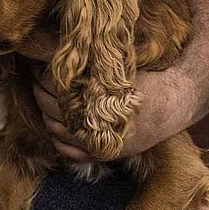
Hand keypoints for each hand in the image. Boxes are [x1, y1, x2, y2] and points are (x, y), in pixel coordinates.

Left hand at [30, 64, 187, 160]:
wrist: (172, 103)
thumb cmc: (146, 79)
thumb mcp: (117, 67)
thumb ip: (90, 65)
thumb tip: (62, 55)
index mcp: (97, 96)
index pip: (57, 85)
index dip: (43, 75)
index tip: (38, 67)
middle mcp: (96, 121)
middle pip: (52, 107)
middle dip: (39, 91)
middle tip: (35, 79)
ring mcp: (98, 141)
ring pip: (57, 131)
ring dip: (45, 114)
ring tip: (43, 99)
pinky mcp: (104, 153)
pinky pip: (70, 154)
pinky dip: (58, 141)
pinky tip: (55, 128)